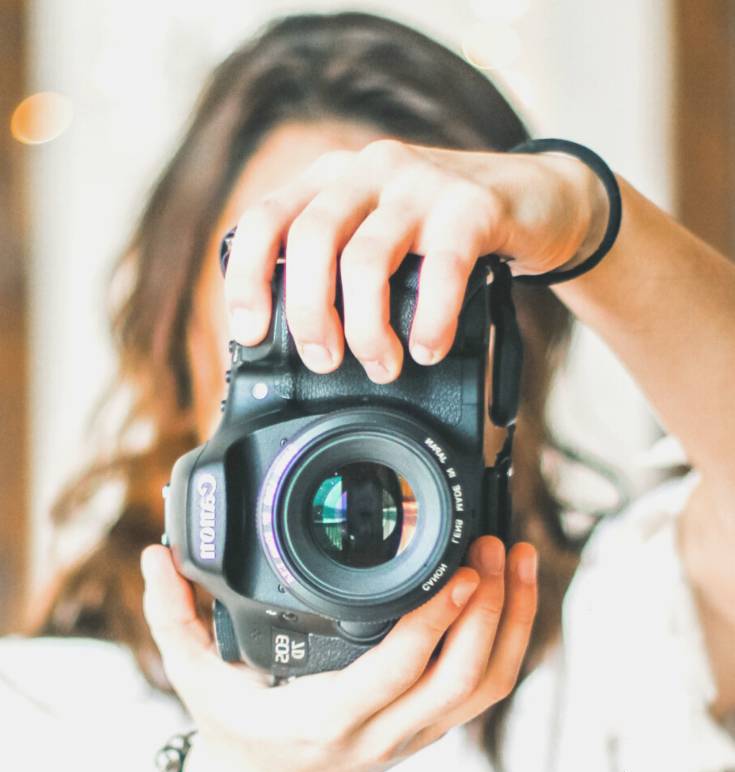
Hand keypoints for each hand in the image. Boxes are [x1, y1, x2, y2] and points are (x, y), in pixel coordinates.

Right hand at [141, 537, 536, 771]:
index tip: (460, 569)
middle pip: (463, 678)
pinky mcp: (428, 730)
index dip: (437, 621)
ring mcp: (413, 735)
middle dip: (491, 609)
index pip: (398, 670)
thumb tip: (155, 557)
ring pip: (487, 687)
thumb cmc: (236, 736)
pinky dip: (509, 643)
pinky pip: (484, 692)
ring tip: (520, 560)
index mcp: (327, 717)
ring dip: (514, 623)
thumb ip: (172, 617)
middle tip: (495, 547)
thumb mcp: (195, 679)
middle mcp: (381, 732)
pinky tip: (513, 596)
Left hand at [224, 140, 606, 380]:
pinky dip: (430, 322)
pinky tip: (429, 348)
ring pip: (365, 259)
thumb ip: (339, 272)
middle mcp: (369, 172)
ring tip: (383, 364)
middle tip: (324, 360)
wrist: (535, 200)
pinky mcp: (472, 205)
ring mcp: (420, 184)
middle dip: (308, 314)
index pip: (265, 220)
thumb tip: (299, 347)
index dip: (248, 279)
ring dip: (367, 329)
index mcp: (332, 180)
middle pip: (309, 240)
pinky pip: (441, 269)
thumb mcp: (379, 240)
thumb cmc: (446, 234)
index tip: (252, 333)